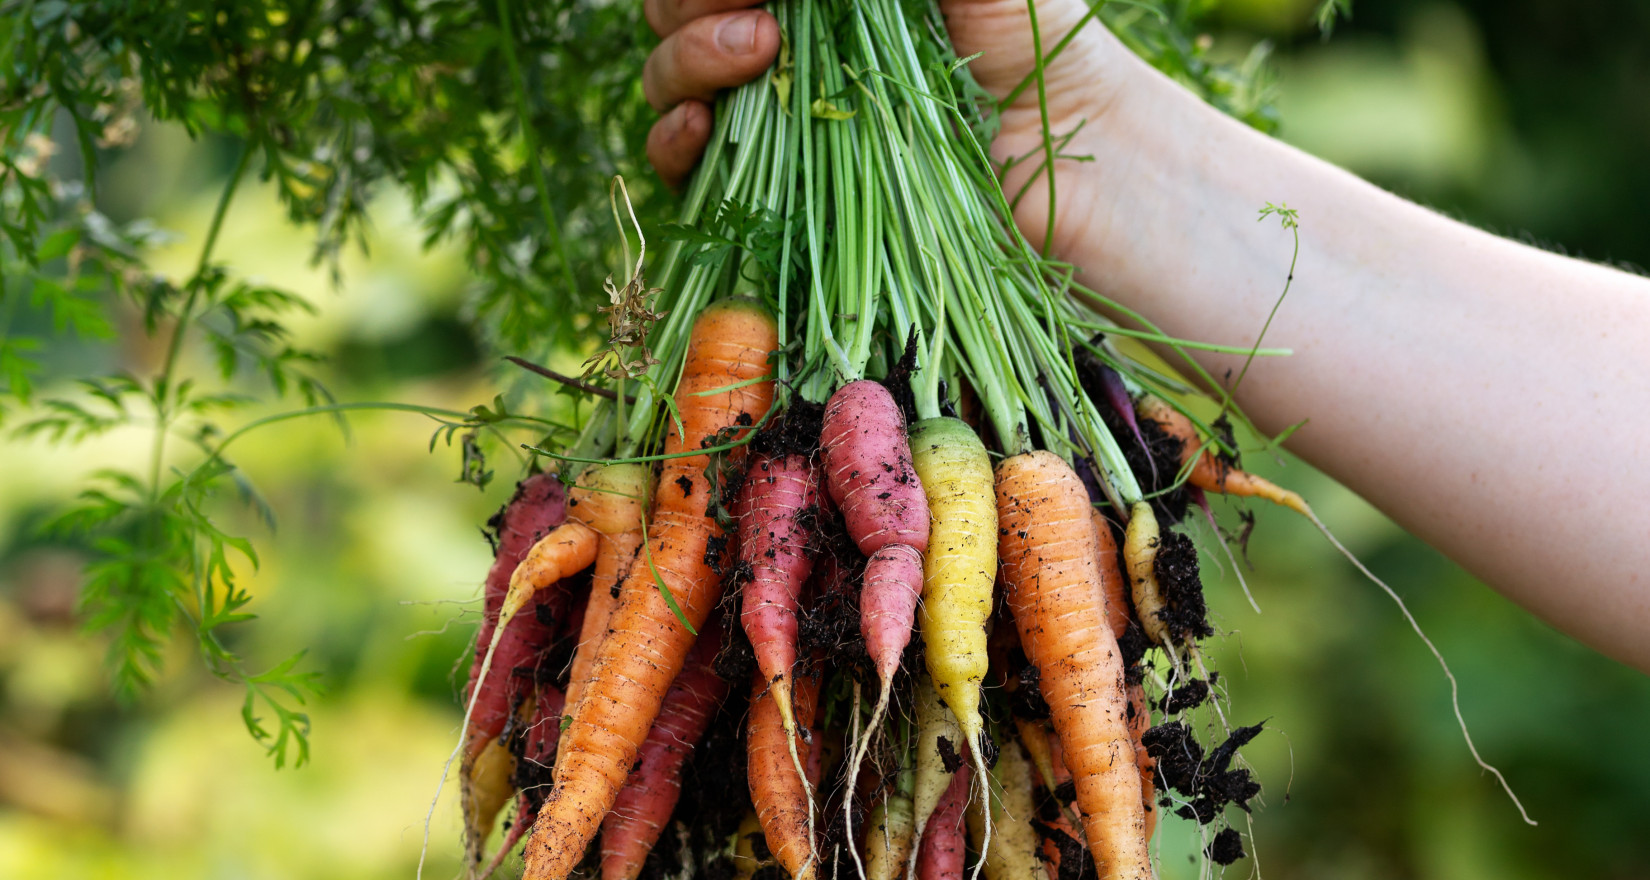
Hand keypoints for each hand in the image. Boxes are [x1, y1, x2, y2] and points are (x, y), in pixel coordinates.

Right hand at [642, 0, 1147, 244]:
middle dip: (691, 6)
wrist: (1078, 165)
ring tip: (754, 50)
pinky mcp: (780, 199)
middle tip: (756, 15)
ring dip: (685, 60)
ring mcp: (778, 122)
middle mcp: (786, 48)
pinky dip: (673, 140)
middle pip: (679, 15)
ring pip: (671, 82)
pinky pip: (689, 170)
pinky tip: (699, 127)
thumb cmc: (1041, 46)